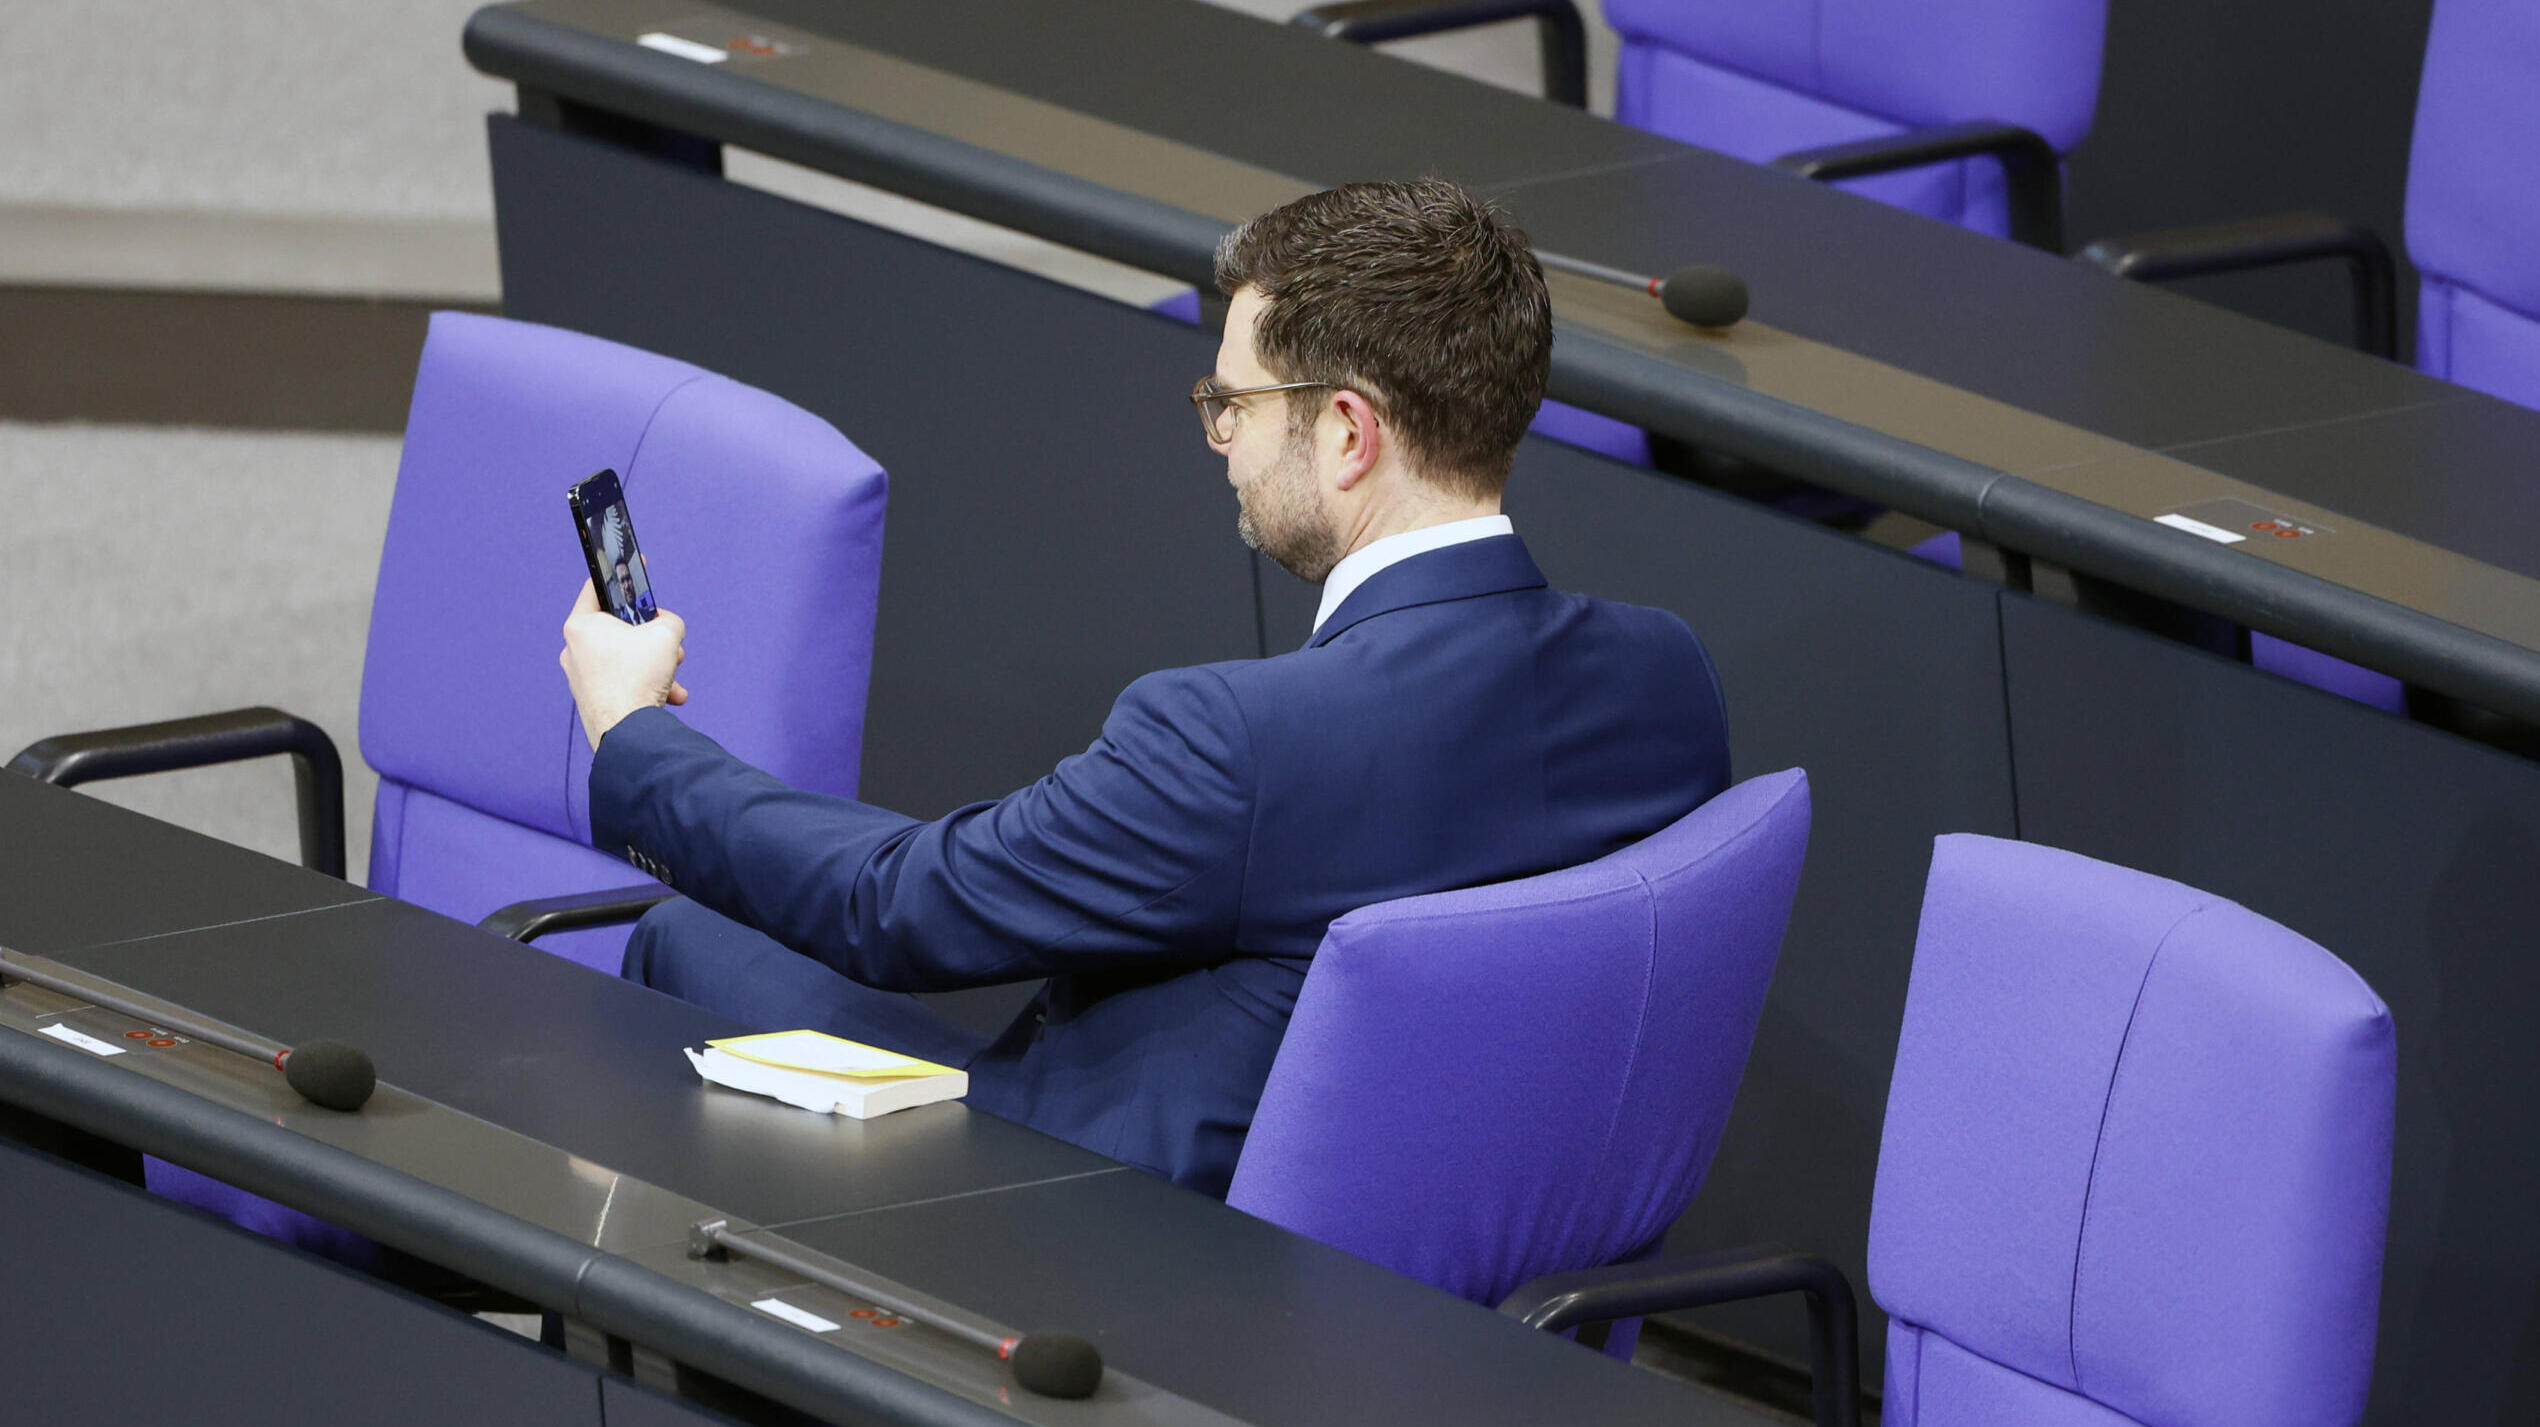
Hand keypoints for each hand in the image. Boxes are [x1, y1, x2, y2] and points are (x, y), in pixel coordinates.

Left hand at [560, 579, 688, 749]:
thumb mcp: (667, 634)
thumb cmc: (637, 678)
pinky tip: (668, 697)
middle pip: (619, 628)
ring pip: (626, 658)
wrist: (627, 733)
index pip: (597, 587)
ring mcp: (580, 676)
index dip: (621, 575)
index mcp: (581, 625)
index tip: (636, 568)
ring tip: (672, 677)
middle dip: (651, 636)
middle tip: (668, 642)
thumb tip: (667, 627)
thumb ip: (670, 621)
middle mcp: (574, 649)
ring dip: (655, 665)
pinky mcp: (592, 699)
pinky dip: (647, 685)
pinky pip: (624, 682)